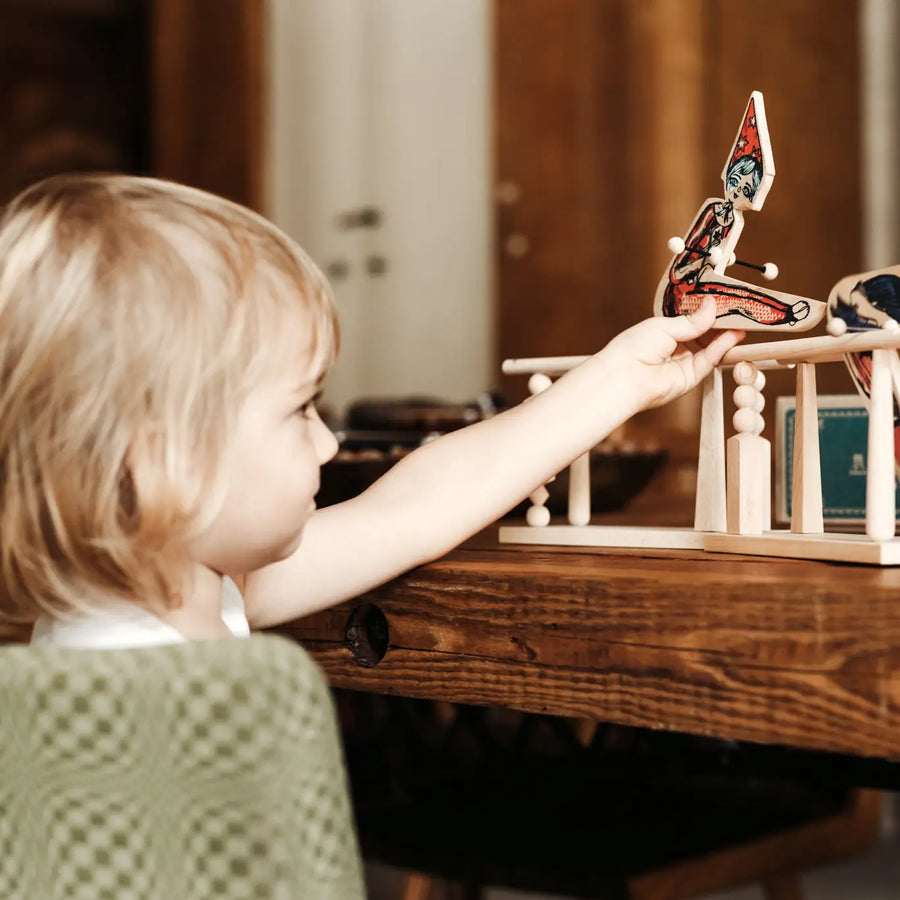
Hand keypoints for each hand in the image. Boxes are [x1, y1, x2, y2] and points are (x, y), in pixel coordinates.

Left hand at [604, 298, 743, 409]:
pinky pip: (710, 360)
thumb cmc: (633, 348)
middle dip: (722, 322)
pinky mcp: (690, 377)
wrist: (623, 377)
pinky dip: (722, 347)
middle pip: (704, 334)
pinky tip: (734, 334)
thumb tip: (712, 304)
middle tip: (741, 309)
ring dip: (727, 334)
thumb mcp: (664, 326)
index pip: (691, 321)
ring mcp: (683, 363)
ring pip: (710, 347)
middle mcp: (675, 348)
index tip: (726, 300)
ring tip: (744, 319)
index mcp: (663, 332)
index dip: (708, 312)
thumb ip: (691, 320)